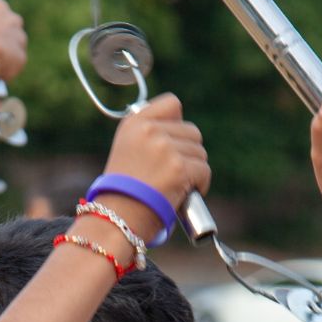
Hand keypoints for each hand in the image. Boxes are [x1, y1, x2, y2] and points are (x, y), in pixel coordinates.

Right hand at [98, 93, 209, 240]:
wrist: (117, 217)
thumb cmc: (123, 191)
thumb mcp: (127, 150)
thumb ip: (149, 133)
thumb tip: (180, 127)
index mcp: (134, 123)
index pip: (172, 104)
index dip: (177, 124)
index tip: (171, 143)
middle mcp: (149, 130)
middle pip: (192, 131)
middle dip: (188, 152)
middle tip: (172, 172)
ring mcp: (165, 148)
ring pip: (200, 152)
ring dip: (193, 170)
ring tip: (174, 185)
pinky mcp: (179, 167)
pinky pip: (204, 170)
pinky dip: (200, 185)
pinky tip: (184, 194)